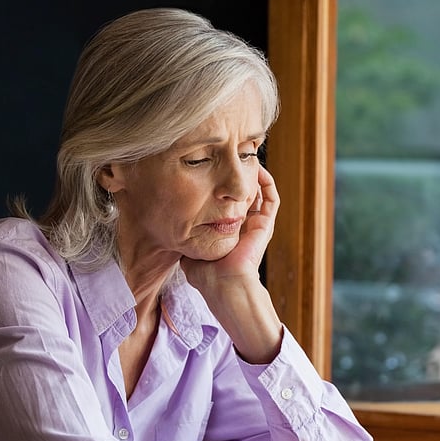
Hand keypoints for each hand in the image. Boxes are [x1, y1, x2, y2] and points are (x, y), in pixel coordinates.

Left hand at [181, 166, 283, 363]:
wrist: (224, 283)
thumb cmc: (206, 274)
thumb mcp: (189, 250)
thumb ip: (183, 236)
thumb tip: (168, 224)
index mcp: (228, 231)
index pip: (228, 202)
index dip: (222, 186)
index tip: (212, 171)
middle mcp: (244, 226)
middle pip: (245, 193)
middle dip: (238, 175)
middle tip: (230, 157)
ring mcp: (256, 225)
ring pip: (260, 192)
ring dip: (254, 175)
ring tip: (245, 157)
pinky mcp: (265, 225)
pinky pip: (271, 198)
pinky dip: (266, 182)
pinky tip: (256, 167)